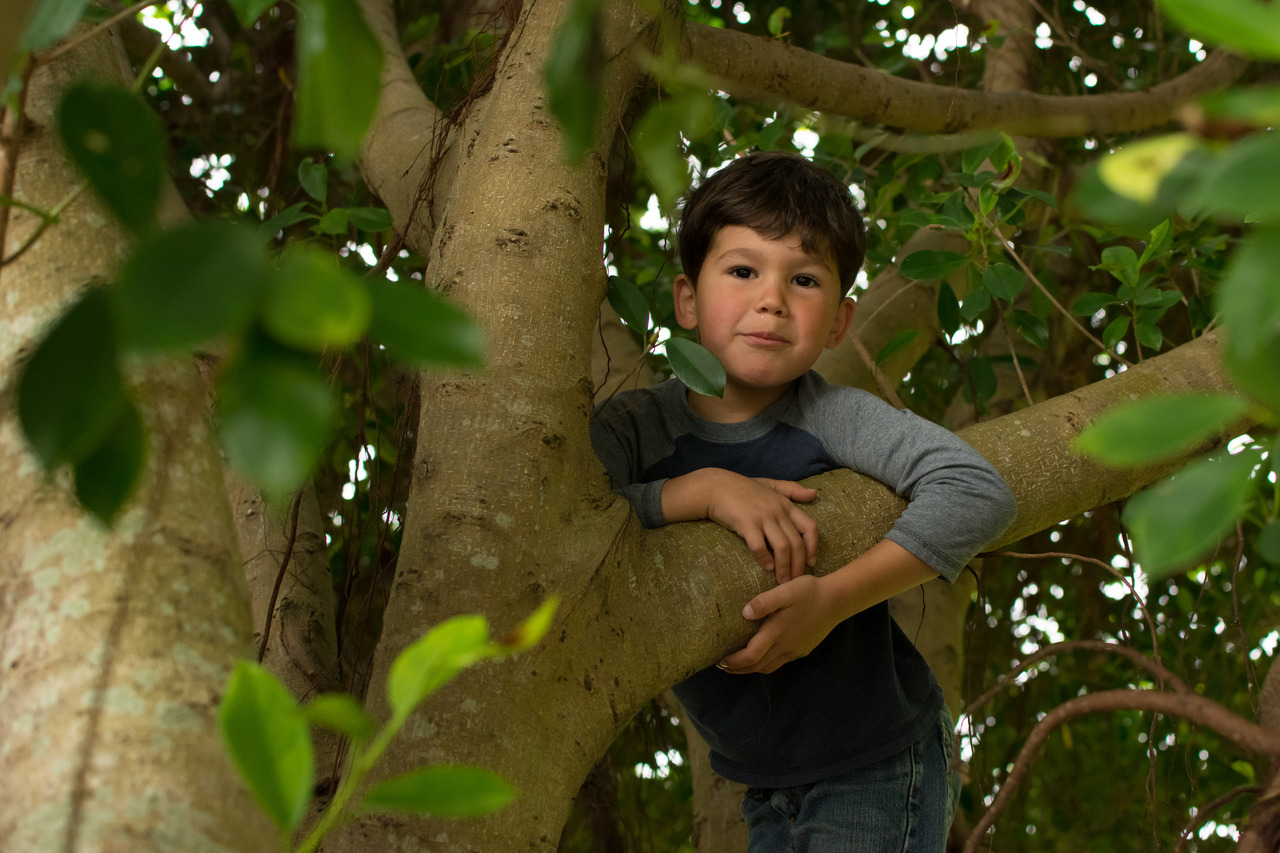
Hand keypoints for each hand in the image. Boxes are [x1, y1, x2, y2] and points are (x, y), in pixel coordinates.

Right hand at [706, 476, 818, 581]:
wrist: (716, 487)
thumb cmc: (742, 488)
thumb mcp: (771, 485)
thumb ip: (792, 490)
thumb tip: (814, 493)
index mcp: (786, 504)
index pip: (810, 527)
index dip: (813, 547)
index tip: (811, 562)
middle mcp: (778, 511)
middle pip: (797, 543)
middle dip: (798, 565)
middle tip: (795, 580)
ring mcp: (763, 518)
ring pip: (782, 547)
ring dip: (784, 567)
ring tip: (782, 580)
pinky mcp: (747, 524)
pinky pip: (760, 546)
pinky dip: (764, 559)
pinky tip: (766, 567)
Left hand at [717, 575, 841, 673]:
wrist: (837, 600)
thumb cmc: (809, 592)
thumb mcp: (785, 591)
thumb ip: (764, 602)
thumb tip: (745, 613)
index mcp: (777, 633)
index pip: (751, 656)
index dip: (734, 662)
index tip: (721, 660)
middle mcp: (785, 646)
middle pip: (757, 666)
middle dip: (739, 669)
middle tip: (723, 666)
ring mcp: (795, 651)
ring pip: (769, 667)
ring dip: (751, 669)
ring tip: (738, 665)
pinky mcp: (802, 650)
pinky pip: (780, 662)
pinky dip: (766, 664)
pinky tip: (762, 656)